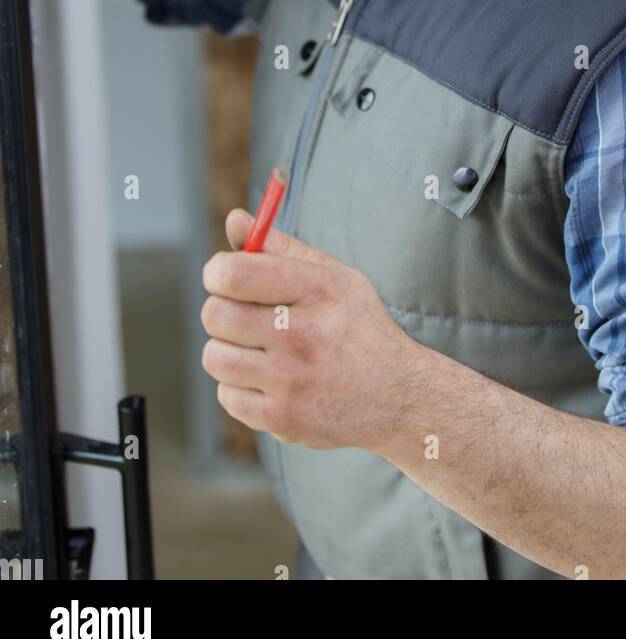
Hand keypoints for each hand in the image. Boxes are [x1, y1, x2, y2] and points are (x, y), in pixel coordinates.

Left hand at [200, 209, 421, 450]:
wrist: (399, 397)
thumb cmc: (359, 328)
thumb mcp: (334, 277)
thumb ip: (280, 248)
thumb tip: (235, 220)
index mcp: (316, 290)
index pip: (234, 274)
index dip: (217, 272)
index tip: (225, 278)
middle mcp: (301, 334)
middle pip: (215, 315)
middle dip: (222, 311)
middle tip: (244, 316)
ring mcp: (289, 380)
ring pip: (214, 357)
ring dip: (229, 351)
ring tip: (259, 350)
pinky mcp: (281, 418)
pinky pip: (226, 396)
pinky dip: (241, 388)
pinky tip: (270, 381)